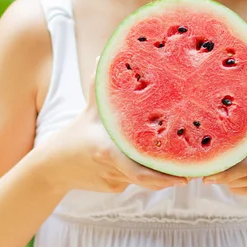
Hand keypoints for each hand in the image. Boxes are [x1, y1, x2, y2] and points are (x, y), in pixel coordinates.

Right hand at [36, 57, 187, 193]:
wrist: (52, 168)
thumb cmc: (74, 135)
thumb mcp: (89, 110)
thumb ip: (100, 86)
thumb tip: (104, 56)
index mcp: (108, 151)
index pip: (139, 169)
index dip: (162, 175)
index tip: (184, 174)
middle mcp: (114, 170)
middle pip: (149, 178)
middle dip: (171, 177)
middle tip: (194, 172)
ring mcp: (115, 183)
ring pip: (145, 180)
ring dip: (163, 176)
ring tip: (188, 169)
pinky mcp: (115, 190)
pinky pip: (136, 181)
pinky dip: (148, 175)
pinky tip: (165, 169)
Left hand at [202, 69, 246, 196]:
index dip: (226, 167)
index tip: (206, 167)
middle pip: (238, 173)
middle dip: (219, 173)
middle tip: (199, 172)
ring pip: (238, 182)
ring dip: (223, 177)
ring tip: (212, 165)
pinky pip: (243, 190)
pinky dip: (233, 184)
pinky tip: (228, 174)